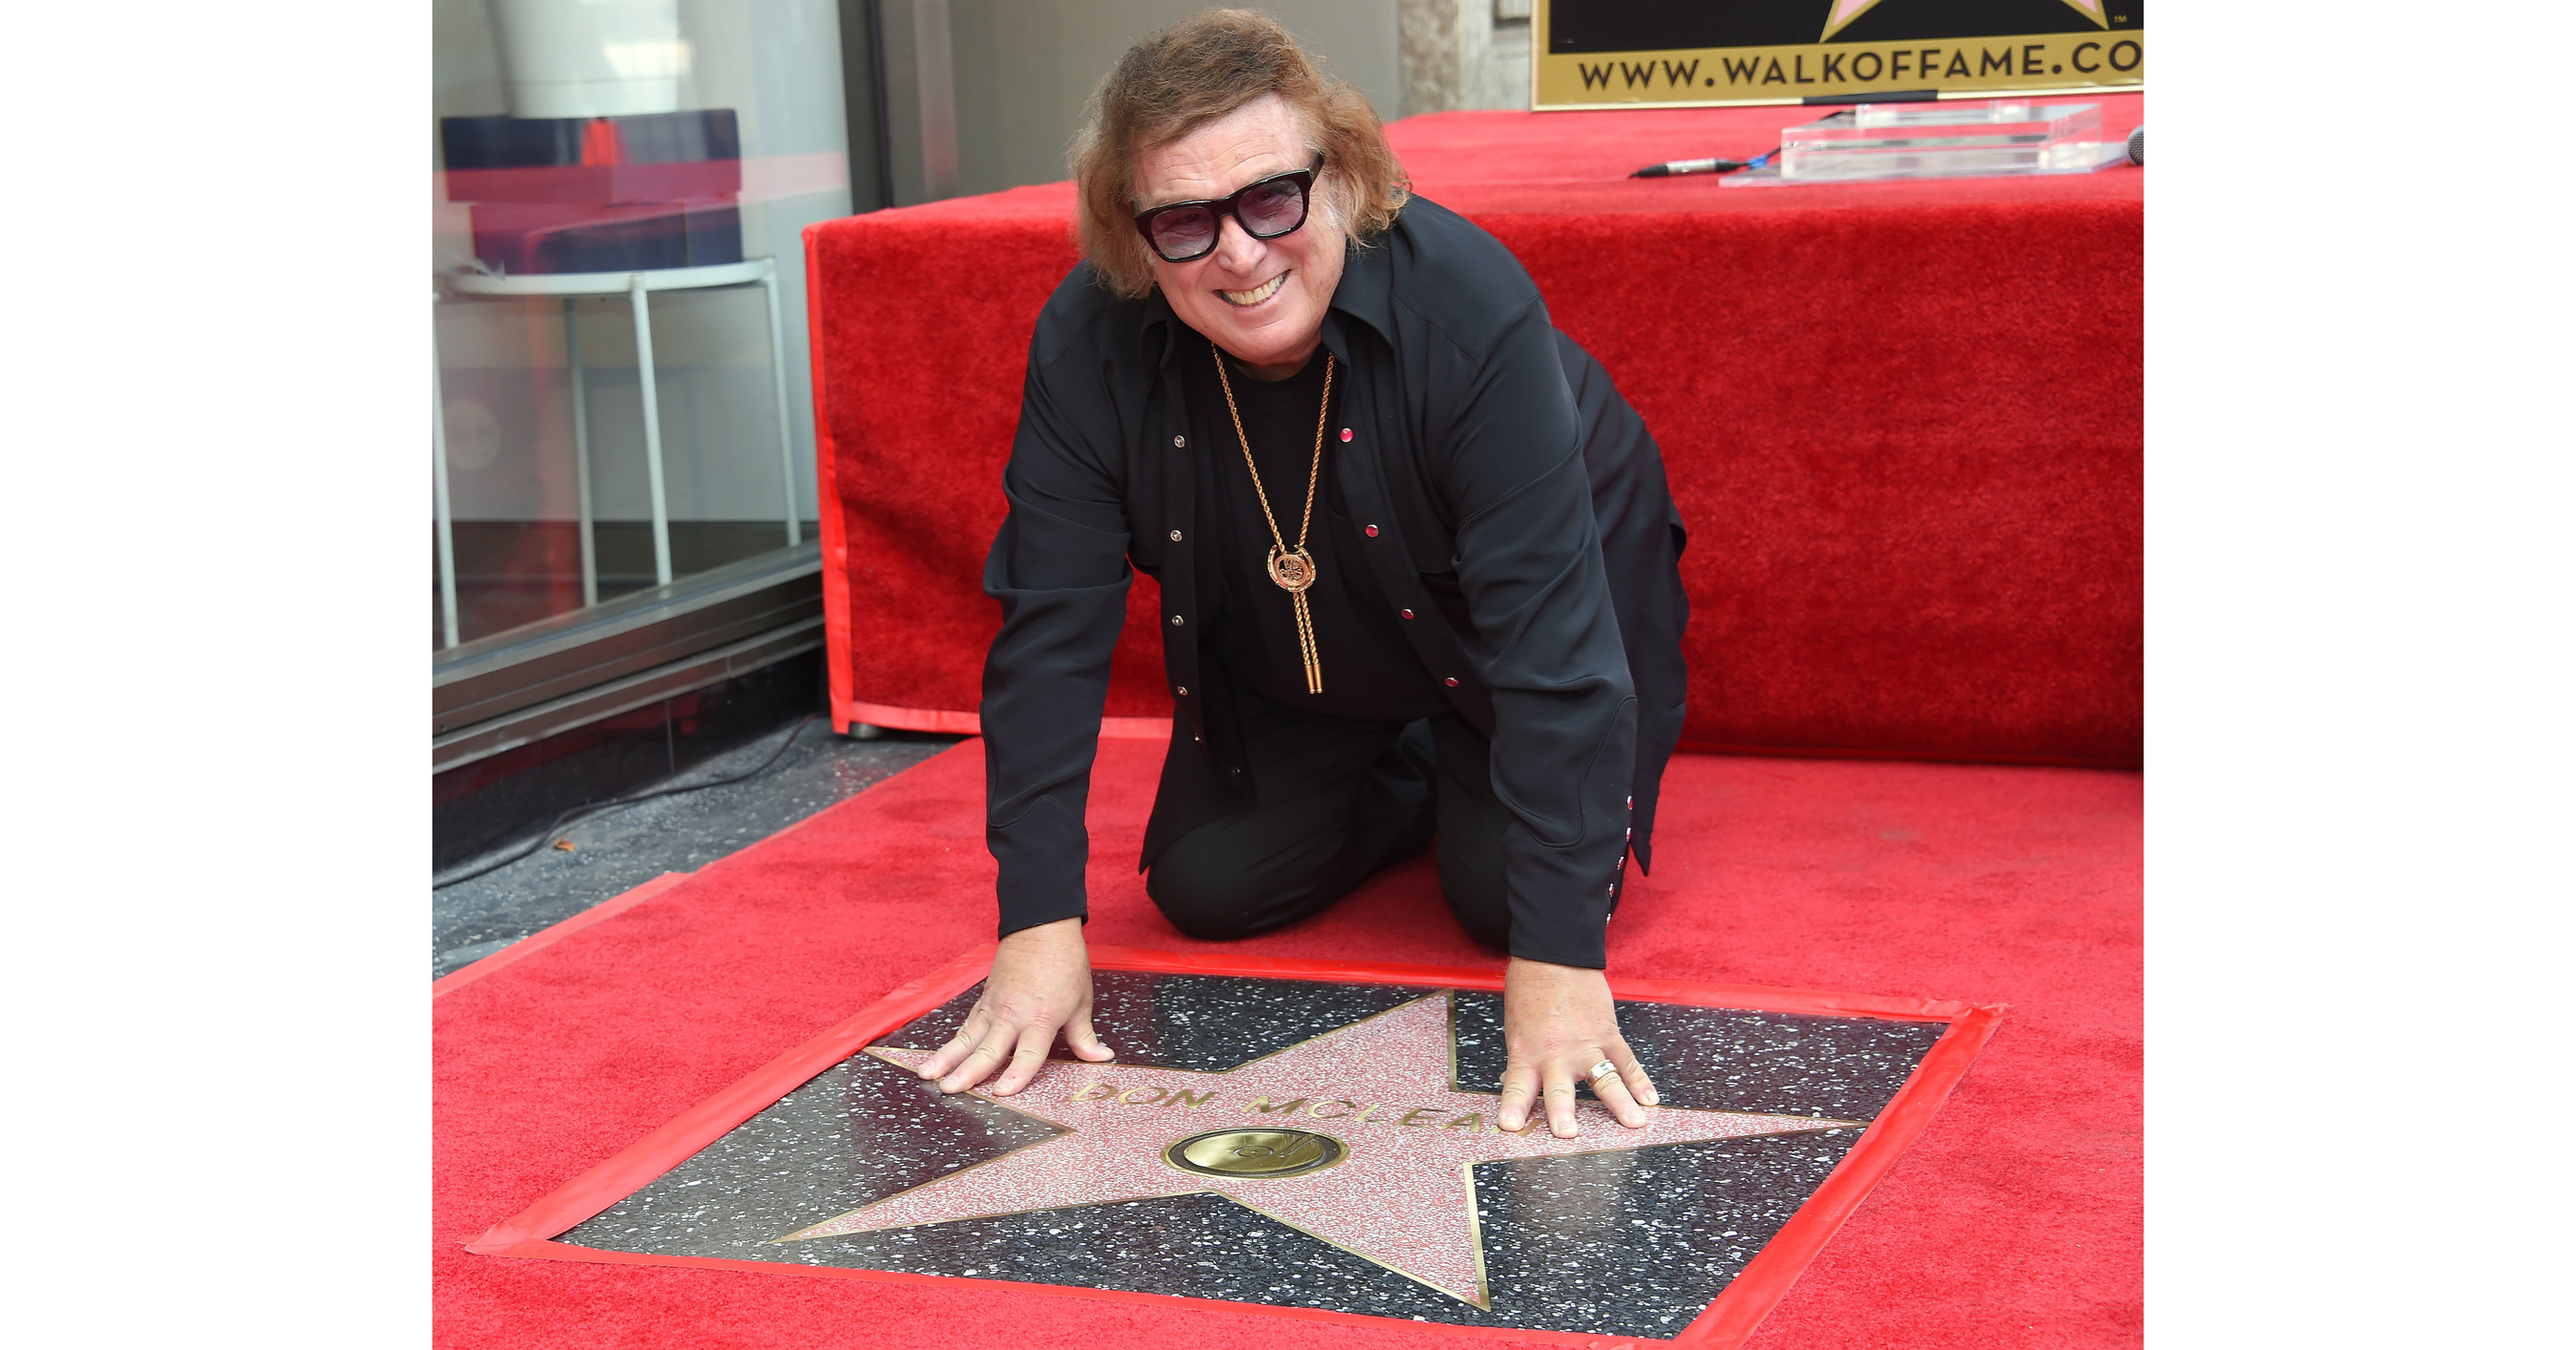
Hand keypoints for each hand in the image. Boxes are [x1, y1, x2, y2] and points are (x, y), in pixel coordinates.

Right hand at [914, 917, 1113, 1096]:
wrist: (1041, 927)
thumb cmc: (1064, 963)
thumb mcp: (1082, 1001)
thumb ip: (1085, 1036)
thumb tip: (1102, 1058)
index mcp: (1041, 1018)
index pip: (1028, 1054)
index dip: (1016, 1075)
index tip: (1002, 1093)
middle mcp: (1013, 1015)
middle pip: (988, 1049)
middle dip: (967, 1072)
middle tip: (949, 1089)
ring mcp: (994, 1007)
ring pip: (967, 1038)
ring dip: (947, 1058)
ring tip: (928, 1075)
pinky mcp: (983, 1000)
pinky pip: (965, 1026)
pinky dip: (951, 1043)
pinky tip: (936, 1058)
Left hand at [1494, 956, 1657, 1138]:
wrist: (1554, 956)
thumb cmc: (1531, 990)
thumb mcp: (1516, 1028)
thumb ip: (1522, 1060)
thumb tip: (1521, 1085)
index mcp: (1527, 1052)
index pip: (1518, 1087)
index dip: (1513, 1107)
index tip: (1509, 1126)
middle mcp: (1556, 1053)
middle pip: (1559, 1088)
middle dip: (1562, 1111)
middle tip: (1567, 1133)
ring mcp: (1585, 1045)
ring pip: (1604, 1078)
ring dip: (1619, 1102)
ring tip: (1632, 1122)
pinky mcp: (1608, 1034)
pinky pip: (1626, 1061)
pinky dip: (1640, 1081)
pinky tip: (1650, 1099)